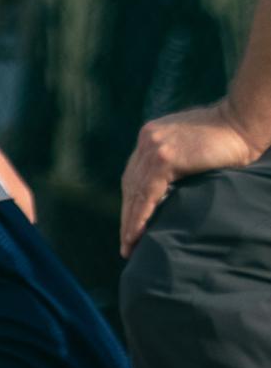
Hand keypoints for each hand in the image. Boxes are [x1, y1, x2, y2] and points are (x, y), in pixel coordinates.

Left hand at [121, 101, 261, 254]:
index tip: (129, 222)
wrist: (242, 122)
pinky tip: (138, 233)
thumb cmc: (227, 138)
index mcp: (150, 136)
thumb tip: (172, 184)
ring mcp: (153, 148)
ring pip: (135, 192)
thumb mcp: (192, 147)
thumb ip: (176, 161)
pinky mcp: (165, 158)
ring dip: (131, 221)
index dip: (131, 200)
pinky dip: (142, 215)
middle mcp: (146, 141)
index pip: (134, 175)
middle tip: (126, 243)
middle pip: (130, 185)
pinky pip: (148, 193)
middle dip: (128, 214)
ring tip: (130, 245)